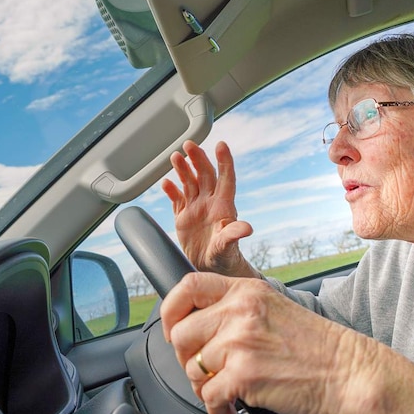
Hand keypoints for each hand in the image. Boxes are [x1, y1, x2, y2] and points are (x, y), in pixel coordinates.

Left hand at [160, 273, 413, 413]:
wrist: (351, 373)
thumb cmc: (319, 346)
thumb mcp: (275, 307)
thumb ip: (238, 309)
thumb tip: (200, 325)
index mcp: (247, 290)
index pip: (188, 286)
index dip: (170, 310)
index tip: (173, 328)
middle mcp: (240, 311)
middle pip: (180, 333)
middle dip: (185, 359)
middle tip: (202, 371)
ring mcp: (241, 342)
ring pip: (192, 368)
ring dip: (203, 387)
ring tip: (223, 393)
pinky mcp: (245, 375)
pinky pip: (208, 396)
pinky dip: (217, 409)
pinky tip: (232, 410)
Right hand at [161, 141, 257, 276]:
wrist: (210, 269)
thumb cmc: (225, 258)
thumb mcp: (227, 247)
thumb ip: (233, 235)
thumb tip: (247, 228)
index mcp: (223, 206)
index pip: (226, 178)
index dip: (224, 161)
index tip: (221, 145)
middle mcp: (210, 203)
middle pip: (204, 175)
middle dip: (197, 158)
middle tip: (189, 144)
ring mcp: (196, 208)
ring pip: (189, 182)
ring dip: (183, 169)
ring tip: (175, 156)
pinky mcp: (183, 217)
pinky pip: (177, 199)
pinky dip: (171, 190)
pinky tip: (166, 182)